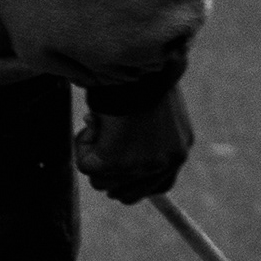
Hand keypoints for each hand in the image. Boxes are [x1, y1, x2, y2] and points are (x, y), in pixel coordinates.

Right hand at [77, 83, 192, 204]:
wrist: (138, 65)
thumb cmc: (144, 81)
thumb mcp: (155, 115)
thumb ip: (146, 141)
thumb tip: (113, 164)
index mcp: (179, 151)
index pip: (160, 186)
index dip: (135, 182)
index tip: (119, 169)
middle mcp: (166, 163)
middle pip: (127, 195)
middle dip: (109, 175)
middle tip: (104, 143)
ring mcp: (142, 165)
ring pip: (101, 182)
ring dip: (93, 156)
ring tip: (101, 126)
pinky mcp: (115, 162)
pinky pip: (85, 166)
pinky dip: (81, 145)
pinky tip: (93, 123)